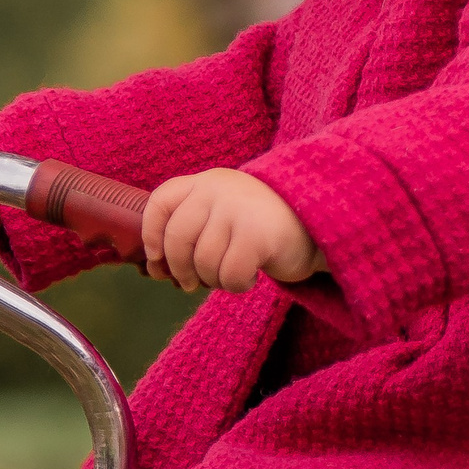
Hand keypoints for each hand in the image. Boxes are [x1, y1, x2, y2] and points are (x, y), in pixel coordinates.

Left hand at [142, 170, 319, 292]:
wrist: (317, 222)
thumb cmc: (261, 225)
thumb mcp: (222, 212)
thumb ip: (192, 227)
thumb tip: (155, 267)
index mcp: (204, 182)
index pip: (160, 203)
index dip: (151, 236)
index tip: (157, 260)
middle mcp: (218, 190)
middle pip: (177, 238)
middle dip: (179, 269)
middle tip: (190, 284)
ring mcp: (238, 210)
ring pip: (204, 262)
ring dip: (213, 280)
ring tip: (229, 276)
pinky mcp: (258, 235)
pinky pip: (229, 274)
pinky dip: (237, 285)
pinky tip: (250, 277)